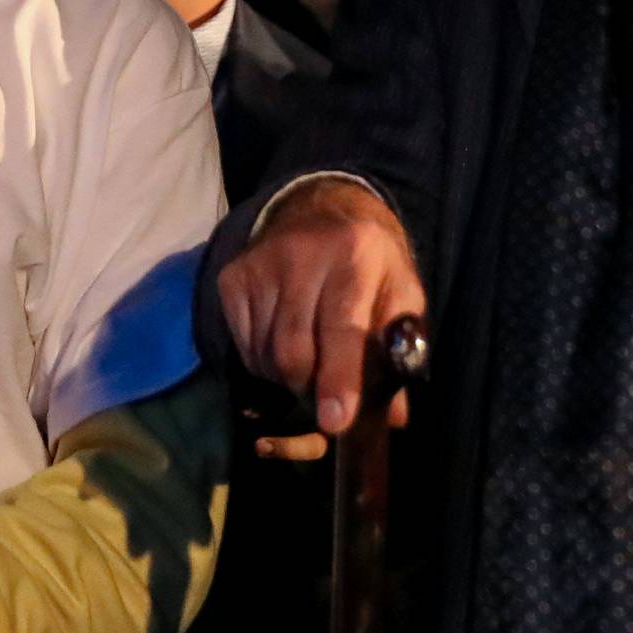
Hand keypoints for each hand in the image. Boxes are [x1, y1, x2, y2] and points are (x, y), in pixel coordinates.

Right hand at [220, 179, 423, 442]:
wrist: (321, 211)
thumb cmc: (369, 264)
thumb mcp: (400, 295)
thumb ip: (399, 352)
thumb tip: (392, 416)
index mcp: (355, 254)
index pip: (342, 326)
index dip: (339, 377)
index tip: (335, 421)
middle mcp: (301, 253)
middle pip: (294, 350)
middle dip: (310, 388)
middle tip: (327, 399)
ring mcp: (260, 264)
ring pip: (266, 355)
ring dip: (288, 377)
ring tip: (311, 362)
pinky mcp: (232, 277)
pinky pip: (245, 347)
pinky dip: (266, 362)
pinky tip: (285, 342)